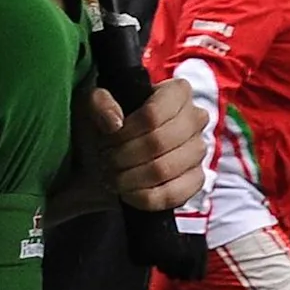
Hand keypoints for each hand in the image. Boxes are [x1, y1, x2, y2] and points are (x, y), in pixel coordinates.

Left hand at [82, 81, 206, 212]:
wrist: (102, 160)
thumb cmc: (100, 127)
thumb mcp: (90, 106)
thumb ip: (99, 104)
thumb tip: (114, 123)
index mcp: (176, 92)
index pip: (154, 114)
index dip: (126, 131)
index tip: (108, 137)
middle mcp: (195, 117)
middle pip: (159, 143)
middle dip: (124, 156)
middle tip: (106, 159)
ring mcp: (199, 150)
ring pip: (164, 170)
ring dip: (130, 177)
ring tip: (114, 175)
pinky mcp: (196, 180)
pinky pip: (174, 194)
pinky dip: (144, 197)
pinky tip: (129, 193)